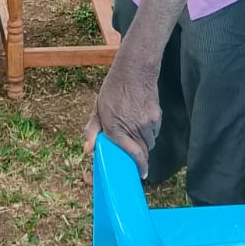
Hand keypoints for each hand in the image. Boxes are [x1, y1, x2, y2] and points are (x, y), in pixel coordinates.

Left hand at [82, 54, 161, 177]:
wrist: (134, 72)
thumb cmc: (113, 90)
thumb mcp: (97, 109)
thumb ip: (92, 131)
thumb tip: (87, 150)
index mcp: (115, 129)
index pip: (134, 154)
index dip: (140, 166)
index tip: (142, 173)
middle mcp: (133, 128)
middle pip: (143, 151)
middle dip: (141, 155)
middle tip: (137, 155)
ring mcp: (147, 123)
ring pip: (150, 142)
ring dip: (145, 143)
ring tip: (137, 132)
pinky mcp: (157, 116)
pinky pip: (155, 131)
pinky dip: (150, 131)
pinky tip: (143, 121)